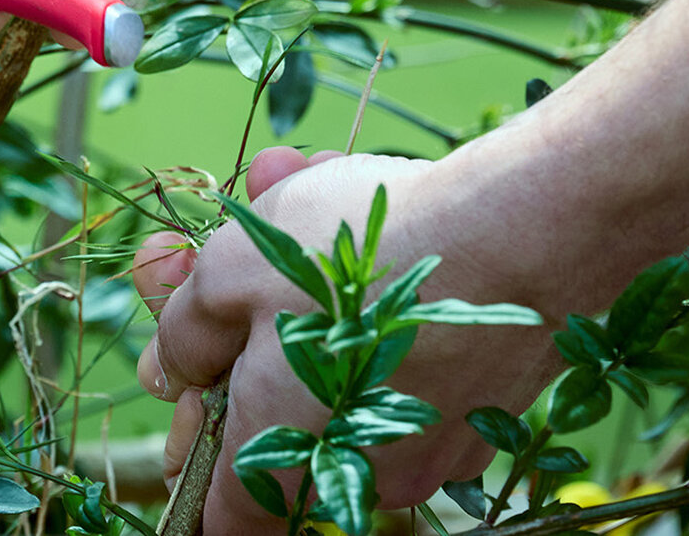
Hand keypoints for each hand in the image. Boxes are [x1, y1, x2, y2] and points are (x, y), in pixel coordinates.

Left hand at [132, 147, 569, 532]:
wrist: (520, 237)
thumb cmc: (356, 259)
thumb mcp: (228, 275)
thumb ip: (184, 334)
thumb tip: (168, 372)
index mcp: (282, 461)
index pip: (218, 510)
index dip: (192, 441)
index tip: (187, 376)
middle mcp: (357, 472)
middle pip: (273, 409)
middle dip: (240, 316)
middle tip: (222, 240)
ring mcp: (425, 442)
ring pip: (337, 358)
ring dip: (304, 280)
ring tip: (295, 184)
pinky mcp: (478, 398)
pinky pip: (402, 347)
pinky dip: (374, 287)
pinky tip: (363, 205)